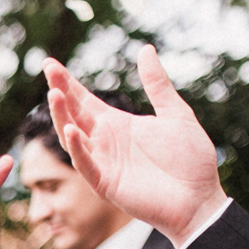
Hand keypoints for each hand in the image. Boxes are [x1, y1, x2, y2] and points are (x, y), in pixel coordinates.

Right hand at [44, 47, 227, 246]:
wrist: (199, 198)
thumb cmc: (191, 160)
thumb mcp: (176, 114)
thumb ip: (157, 84)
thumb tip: (145, 49)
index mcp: (118, 124)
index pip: (85, 100)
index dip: (68, 82)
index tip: (50, 63)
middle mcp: (105, 142)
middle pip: (74, 113)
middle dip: (60, 92)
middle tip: (49, 70)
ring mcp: (102, 163)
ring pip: (72, 137)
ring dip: (62, 117)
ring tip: (55, 95)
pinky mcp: (105, 183)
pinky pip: (85, 164)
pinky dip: (78, 148)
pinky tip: (72, 130)